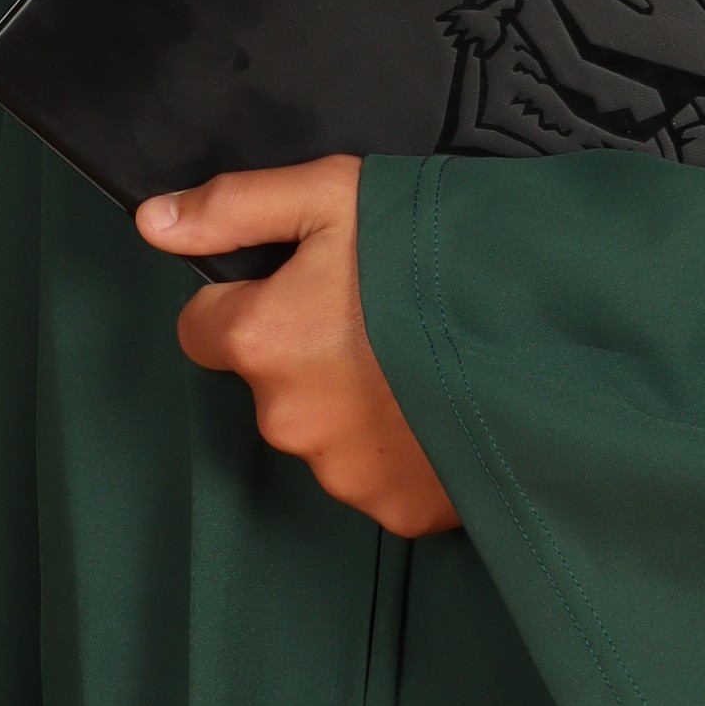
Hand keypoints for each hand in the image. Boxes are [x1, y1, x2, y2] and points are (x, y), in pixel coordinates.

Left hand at [137, 157, 460, 537]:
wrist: (552, 333)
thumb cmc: (439, 253)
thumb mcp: (334, 195)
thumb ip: (236, 208)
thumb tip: (151, 221)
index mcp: (262, 340)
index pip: (203, 331)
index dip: (248, 302)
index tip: (303, 288)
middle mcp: (288, 419)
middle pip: (271, 384)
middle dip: (310, 354)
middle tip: (378, 316)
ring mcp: (343, 473)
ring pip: (324, 432)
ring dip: (357, 404)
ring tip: (421, 360)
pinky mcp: (398, 510)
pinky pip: (379, 476)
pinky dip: (402, 447)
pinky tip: (442, 404)